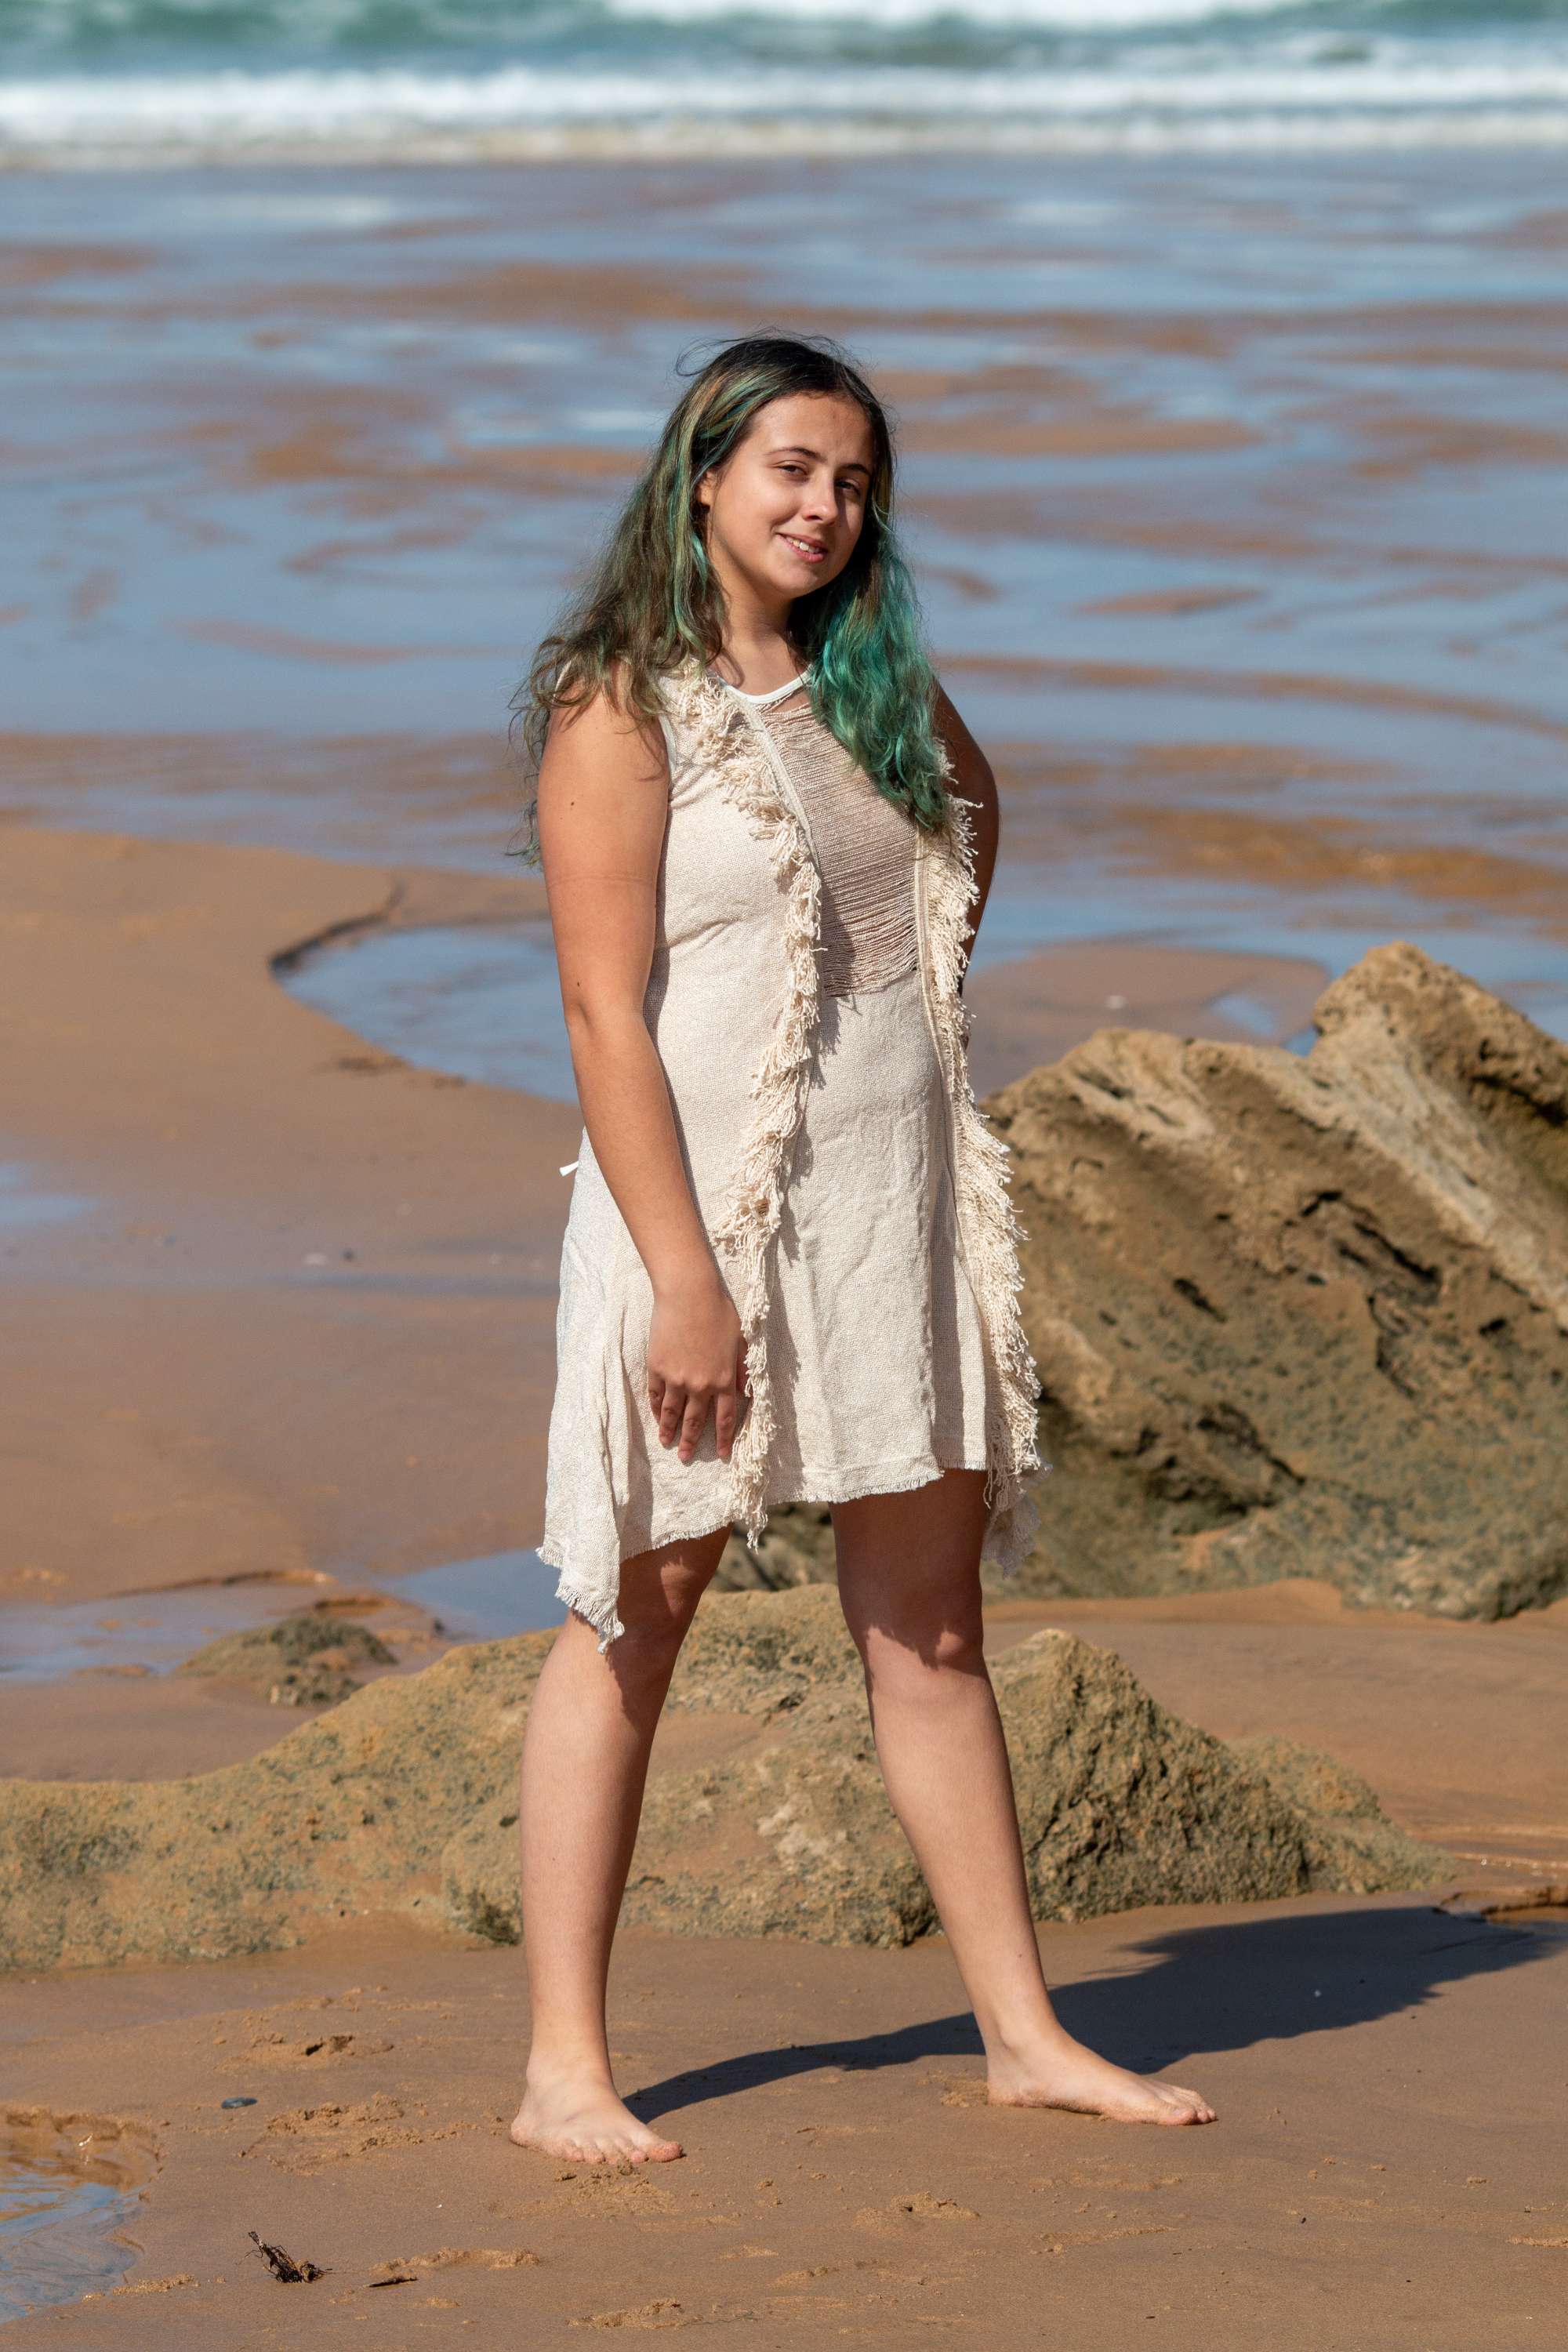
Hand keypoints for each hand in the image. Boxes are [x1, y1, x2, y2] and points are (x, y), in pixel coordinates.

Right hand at [646, 1270, 748, 1464]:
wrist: (688, 1294)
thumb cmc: (719, 1312)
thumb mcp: (740, 1341)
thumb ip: (742, 1369)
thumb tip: (744, 1393)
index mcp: (724, 1379)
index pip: (725, 1418)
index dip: (724, 1439)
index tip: (722, 1455)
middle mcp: (700, 1385)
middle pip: (695, 1422)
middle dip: (691, 1442)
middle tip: (685, 1457)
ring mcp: (676, 1378)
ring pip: (671, 1413)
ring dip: (669, 1431)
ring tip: (666, 1443)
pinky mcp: (657, 1368)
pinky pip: (655, 1395)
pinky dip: (656, 1409)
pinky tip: (657, 1417)